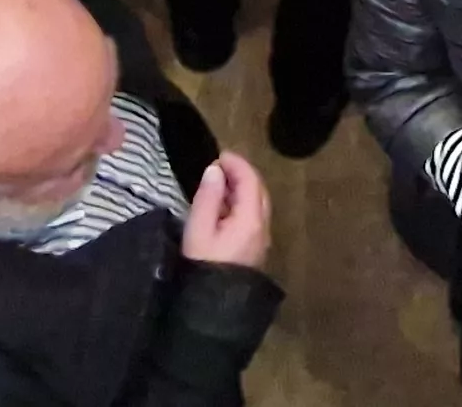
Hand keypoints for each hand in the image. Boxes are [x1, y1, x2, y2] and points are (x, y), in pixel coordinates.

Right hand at [182, 152, 272, 268]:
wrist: (214, 307)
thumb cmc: (204, 266)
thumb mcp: (199, 230)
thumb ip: (207, 198)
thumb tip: (214, 171)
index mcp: (251, 219)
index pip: (250, 181)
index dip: (236, 164)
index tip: (218, 155)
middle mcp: (263, 227)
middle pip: (258, 191)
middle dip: (242, 174)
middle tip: (219, 167)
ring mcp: (261, 240)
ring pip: (257, 205)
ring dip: (242, 190)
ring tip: (218, 184)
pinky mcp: (255, 251)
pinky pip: (253, 218)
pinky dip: (241, 204)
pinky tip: (223, 208)